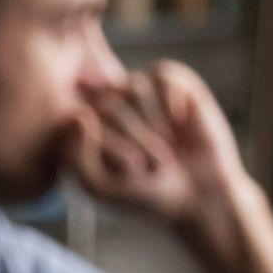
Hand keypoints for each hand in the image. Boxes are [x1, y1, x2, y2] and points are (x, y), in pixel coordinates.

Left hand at [66, 62, 251, 235]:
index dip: (108, 150)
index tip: (125, 174)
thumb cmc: (141, 194)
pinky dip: (172, 103)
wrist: (196, 196)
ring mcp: (136, 91)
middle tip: (152, 164)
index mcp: (78, 129)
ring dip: (154, 124)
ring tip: (165, 146)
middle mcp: (104, 105)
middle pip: (108, 102)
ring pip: (135, 87)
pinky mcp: (170, 83)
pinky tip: (180, 122)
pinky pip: (163, 76)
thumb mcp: (99, 187)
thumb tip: (80, 115)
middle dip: (135, 139)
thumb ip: (76, 158)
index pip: (77, 120)